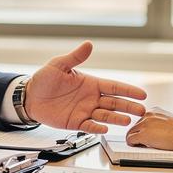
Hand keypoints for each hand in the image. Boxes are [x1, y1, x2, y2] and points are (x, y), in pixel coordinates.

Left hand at [24, 41, 145, 132]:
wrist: (29, 96)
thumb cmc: (44, 79)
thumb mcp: (59, 65)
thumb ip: (75, 57)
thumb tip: (88, 44)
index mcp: (91, 83)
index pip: (114, 87)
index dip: (128, 90)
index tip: (142, 94)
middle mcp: (91, 98)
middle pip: (114, 103)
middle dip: (129, 106)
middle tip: (142, 111)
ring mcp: (84, 111)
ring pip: (105, 115)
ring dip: (117, 118)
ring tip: (128, 120)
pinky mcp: (75, 122)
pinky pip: (89, 126)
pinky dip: (97, 127)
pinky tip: (105, 128)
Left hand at [126, 107, 172, 150]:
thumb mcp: (170, 121)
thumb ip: (161, 123)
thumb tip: (158, 132)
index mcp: (154, 110)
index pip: (142, 120)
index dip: (144, 129)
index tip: (147, 135)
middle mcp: (147, 115)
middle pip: (135, 126)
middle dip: (138, 135)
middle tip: (142, 143)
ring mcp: (144, 124)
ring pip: (131, 132)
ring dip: (134, 140)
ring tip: (140, 146)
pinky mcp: (143, 134)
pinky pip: (130, 140)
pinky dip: (132, 144)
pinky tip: (138, 147)